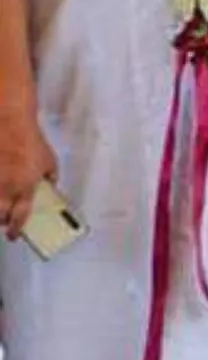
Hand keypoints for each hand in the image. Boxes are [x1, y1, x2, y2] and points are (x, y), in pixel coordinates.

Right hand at [0, 108, 54, 239]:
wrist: (10, 123)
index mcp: (25, 188)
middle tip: (5, 219)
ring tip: (0, 205)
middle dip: (2, 221)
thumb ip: (50, 178)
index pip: (20, 218)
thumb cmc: (30, 141)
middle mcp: (5, 188)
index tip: (14, 235)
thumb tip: (50, 187)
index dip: (16, 230)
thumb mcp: (50, 161)